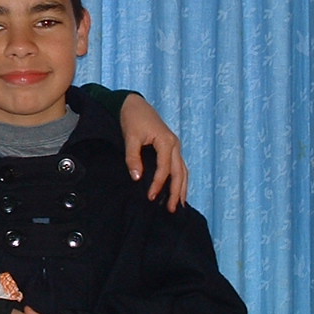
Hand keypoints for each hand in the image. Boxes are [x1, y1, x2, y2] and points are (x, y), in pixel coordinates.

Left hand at [118, 93, 189, 208]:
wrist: (135, 104)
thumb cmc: (132, 119)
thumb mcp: (130, 137)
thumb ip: (133, 158)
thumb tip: (136, 178)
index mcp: (166, 141)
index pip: (165, 169)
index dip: (158, 184)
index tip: (151, 197)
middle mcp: (175, 144)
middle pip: (180, 172)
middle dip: (176, 192)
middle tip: (171, 209)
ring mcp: (175, 146)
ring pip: (183, 170)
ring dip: (181, 188)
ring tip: (179, 205)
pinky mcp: (172, 147)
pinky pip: (180, 166)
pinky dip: (180, 179)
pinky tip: (177, 190)